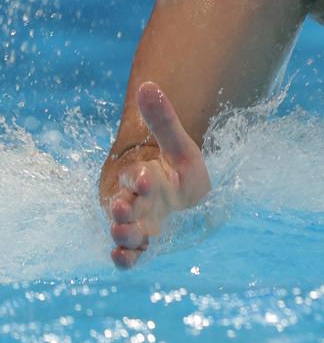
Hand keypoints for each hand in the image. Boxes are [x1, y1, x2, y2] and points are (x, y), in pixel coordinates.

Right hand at [103, 82, 209, 268]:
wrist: (183, 196)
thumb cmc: (176, 170)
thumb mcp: (178, 146)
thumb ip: (163, 120)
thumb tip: (148, 84)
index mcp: (141, 176)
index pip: (135, 176)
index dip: (138, 177)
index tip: (146, 176)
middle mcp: (136, 202)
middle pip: (124, 205)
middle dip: (123, 208)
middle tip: (125, 208)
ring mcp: (138, 224)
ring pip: (124, 230)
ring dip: (123, 233)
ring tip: (124, 233)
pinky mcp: (143, 243)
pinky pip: (129, 253)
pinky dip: (124, 258)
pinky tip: (124, 257)